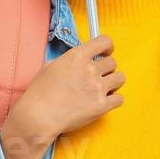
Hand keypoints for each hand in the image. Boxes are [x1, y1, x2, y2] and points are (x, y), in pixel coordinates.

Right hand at [9, 33, 123, 142]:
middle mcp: (89, 70)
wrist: (38, 116)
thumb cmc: (40, 93)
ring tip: (103, 88)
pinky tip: (104, 101)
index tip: (106, 52)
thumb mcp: (50, 66)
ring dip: (113, 83)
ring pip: (120, 78)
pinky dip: (114, 100)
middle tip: (98, 76)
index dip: (107, 47)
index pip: (104, 42)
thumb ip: (69, 60)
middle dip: (107, 69)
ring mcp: (97, 88)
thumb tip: (79, 60)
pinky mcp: (101, 106)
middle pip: (113, 62)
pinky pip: (119, 98)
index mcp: (76, 56)